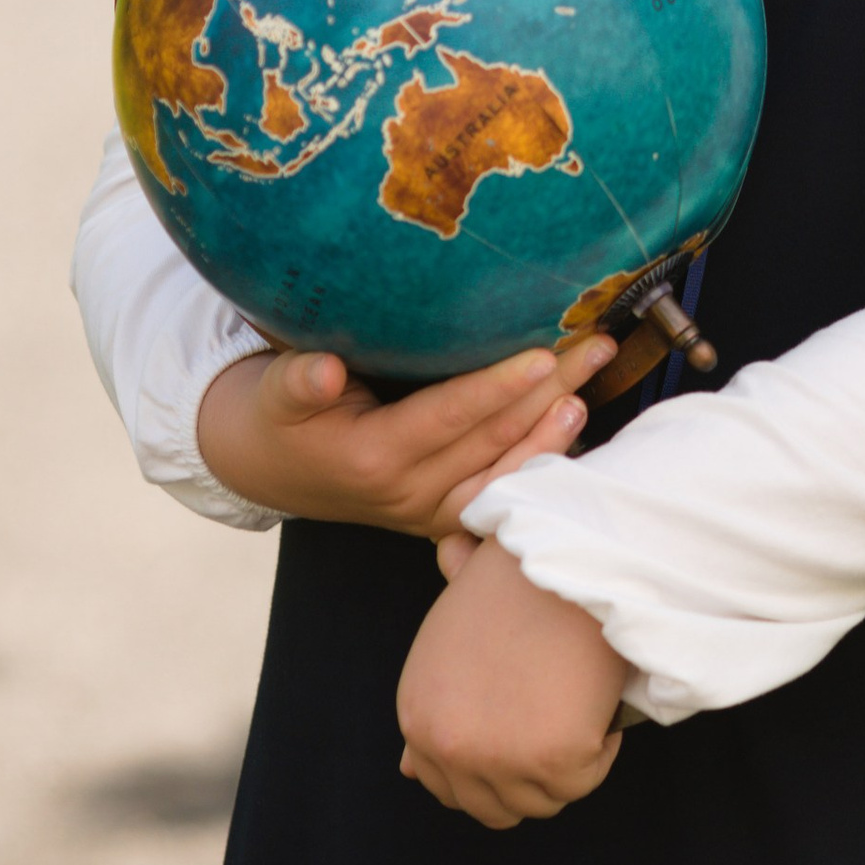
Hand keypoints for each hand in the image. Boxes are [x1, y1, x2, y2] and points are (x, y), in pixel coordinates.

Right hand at [196, 332, 613, 536]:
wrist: (270, 471)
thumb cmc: (280, 417)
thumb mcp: (273, 394)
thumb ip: (297, 381)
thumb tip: (323, 369)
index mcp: (371, 458)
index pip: (448, 418)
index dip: (496, 388)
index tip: (542, 354)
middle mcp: (408, 493)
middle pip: (492, 442)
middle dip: (548, 393)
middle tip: (594, 346)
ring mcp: (431, 512)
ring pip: (506, 476)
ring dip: (554, 433)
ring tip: (590, 389)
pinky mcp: (445, 518)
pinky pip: (501, 495)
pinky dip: (538, 465)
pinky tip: (571, 430)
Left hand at [396, 540, 627, 830]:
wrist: (562, 558)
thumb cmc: (513, 589)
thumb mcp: (446, 648)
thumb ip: (430, 710)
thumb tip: (407, 771)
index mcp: (416, 717)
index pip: (446, 788)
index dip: (491, 770)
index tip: (524, 739)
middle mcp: (447, 745)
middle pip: (494, 808)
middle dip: (528, 777)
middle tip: (555, 725)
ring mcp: (497, 757)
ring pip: (543, 800)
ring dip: (567, 763)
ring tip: (574, 704)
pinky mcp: (551, 757)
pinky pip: (584, 779)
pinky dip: (600, 748)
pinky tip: (595, 702)